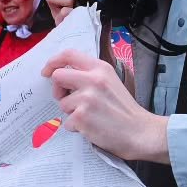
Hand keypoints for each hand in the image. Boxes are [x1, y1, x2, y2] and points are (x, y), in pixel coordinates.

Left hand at [42, 49, 167, 162]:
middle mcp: (92, 80)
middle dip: (58, 89)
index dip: (53, 62)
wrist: (139, 132)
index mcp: (100, 68)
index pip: (69, 54)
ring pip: (62, 103)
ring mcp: (86, 99)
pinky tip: (92, 127)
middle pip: (58, 76)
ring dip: (71, 112)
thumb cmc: (124, 109)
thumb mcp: (111, 82)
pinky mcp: (82, 117)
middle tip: (67, 98)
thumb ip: (90, 75)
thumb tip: (64, 76)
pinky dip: (76, 127)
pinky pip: (67, 122)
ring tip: (90, 116)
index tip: (47, 71)